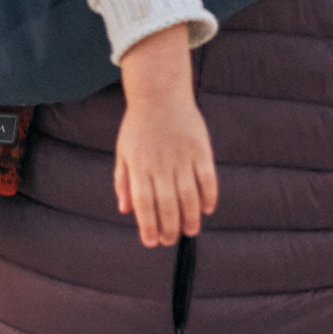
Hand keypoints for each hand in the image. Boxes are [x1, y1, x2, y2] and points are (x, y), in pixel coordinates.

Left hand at [112, 25, 218, 247]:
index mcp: (139, 166)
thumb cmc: (139, 125)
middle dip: (170, 228)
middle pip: (167, 204)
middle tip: (172, 240)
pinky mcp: (200, 149)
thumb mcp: (124, 151)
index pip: (144, 204)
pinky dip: (209, 195)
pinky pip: (207, 178)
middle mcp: (160, 164)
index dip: (148, 225)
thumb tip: (125, 210)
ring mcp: (182, 156)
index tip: (151, 242)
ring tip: (190, 230)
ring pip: (189, 196)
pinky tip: (206, 208)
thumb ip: (124, 181)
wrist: (159, 91)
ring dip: (190, 218)